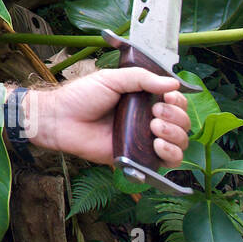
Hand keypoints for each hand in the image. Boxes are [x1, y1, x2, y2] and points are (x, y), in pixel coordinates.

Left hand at [19, 70, 190, 165]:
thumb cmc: (81, 97)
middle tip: (156, 112)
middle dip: (177, 117)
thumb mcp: (111, 79)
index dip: (178, 100)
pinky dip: (170, 154)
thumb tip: (174, 82)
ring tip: (155, 127)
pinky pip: (164, 163)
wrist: (60, 119)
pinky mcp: (136, 158)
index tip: (168, 96)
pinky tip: (158, 145)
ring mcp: (143, 140)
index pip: (175, 101)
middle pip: (182, 123)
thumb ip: (141, 78)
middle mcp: (146, 119)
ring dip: (175, 134)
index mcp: (142, 99)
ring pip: (179, 143)